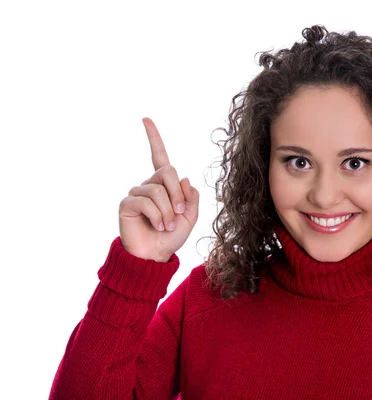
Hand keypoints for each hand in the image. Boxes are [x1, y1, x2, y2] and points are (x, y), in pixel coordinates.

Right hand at [118, 118, 199, 261]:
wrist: (155, 255)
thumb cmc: (172, 237)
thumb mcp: (190, 217)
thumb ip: (191, 197)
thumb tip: (184, 178)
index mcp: (165, 185)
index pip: (159, 156)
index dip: (154, 138)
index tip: (146, 119)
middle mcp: (150, 185)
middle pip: (167, 171)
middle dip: (177, 193)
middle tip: (179, 213)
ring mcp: (137, 193)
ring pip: (158, 189)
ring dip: (167, 210)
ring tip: (167, 226)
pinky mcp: (127, 203)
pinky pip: (146, 201)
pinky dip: (157, 215)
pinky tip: (157, 226)